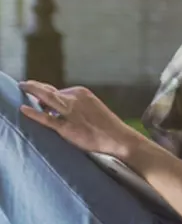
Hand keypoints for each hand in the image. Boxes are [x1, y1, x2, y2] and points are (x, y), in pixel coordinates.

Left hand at [19, 81, 137, 155]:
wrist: (118, 138)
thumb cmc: (105, 125)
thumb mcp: (91, 107)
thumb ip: (75, 104)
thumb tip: (58, 106)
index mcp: (82, 92)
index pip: (58, 90)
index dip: (44, 90)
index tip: (35, 89)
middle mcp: (75, 99)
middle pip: (50, 91)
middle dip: (35, 87)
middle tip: (24, 85)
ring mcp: (70, 113)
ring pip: (47, 99)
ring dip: (33, 92)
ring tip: (22, 88)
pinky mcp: (67, 127)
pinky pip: (47, 119)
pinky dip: (34, 113)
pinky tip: (23, 109)